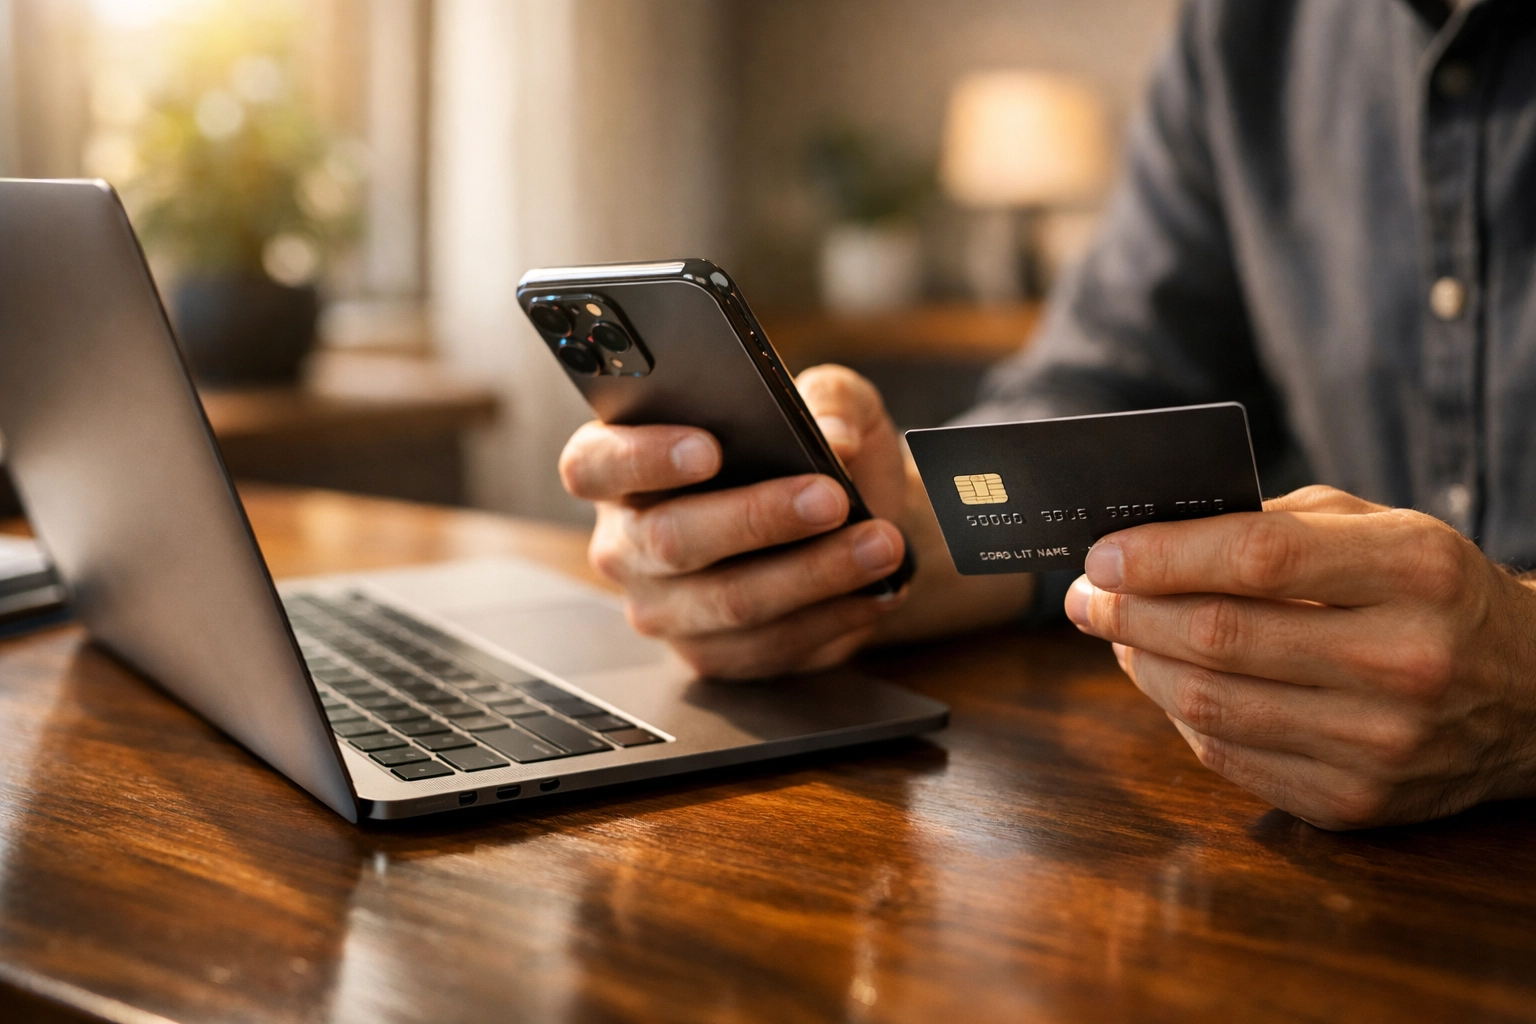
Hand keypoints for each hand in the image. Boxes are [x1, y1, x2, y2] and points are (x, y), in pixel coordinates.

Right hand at [559, 365, 913, 677]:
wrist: (847, 520)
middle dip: (756, 517)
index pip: (594, 463)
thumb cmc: (811, 451)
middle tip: (828, 497)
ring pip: (728, 601)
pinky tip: (878, 588)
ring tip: (879, 544)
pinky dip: (833, 616)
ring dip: (813, 573)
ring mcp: (663, 607)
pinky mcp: (711, 655)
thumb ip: (829, 397)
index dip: (642, 458)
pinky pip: (768, 645)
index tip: (708, 448)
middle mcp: (627, 541)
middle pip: (670, 538)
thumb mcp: (827, 401)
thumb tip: (834, 437)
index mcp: (621, 463)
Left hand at [1064, 485, 1535, 828]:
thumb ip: (1275, 526)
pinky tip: (1163, 680)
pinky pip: (1229, 757)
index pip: (1256, 559)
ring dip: (1139, 665)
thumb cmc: (1431, 593)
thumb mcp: (1379, 529)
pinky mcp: (1356, 803)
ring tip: (1115, 635)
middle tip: (1087, 597)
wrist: (1529, 695)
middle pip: (1220, 638)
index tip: (1102, 555)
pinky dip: (1178, 715)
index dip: (1162, 556)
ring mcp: (1381, 744)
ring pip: (1210, 705)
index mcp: (1414, 572)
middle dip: (1129, 614)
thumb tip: (1150, 540)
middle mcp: (1405, 662)